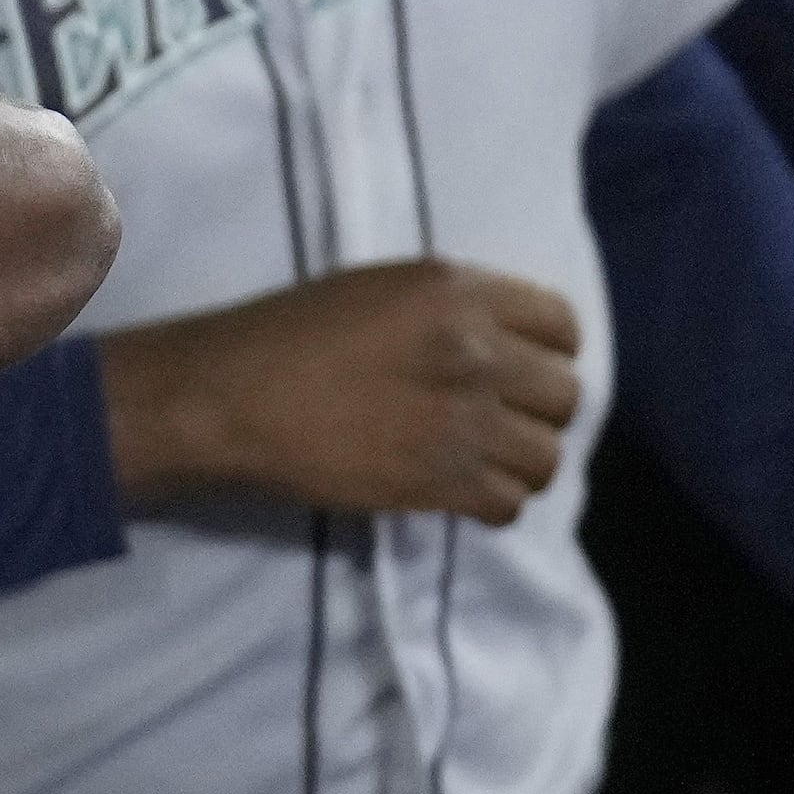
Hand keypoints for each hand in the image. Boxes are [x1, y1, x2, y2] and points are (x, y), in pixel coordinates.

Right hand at [99, 259, 583, 520]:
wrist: (229, 399)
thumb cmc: (289, 333)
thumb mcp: (380, 288)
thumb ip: (453, 308)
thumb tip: (502, 344)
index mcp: (460, 293)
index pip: (564, 325)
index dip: (548, 351)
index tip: (518, 369)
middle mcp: (477, 354)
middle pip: (565, 395)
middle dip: (537, 411)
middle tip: (497, 421)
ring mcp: (464, 423)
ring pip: (546, 457)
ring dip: (520, 463)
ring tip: (481, 463)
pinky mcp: (441, 483)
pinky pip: (510, 505)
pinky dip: (491, 505)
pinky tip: (460, 493)